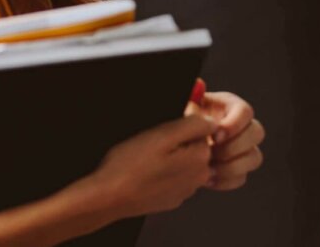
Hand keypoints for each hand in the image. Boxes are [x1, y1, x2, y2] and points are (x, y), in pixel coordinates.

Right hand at [71, 114, 217, 223]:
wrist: (108, 197)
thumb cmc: (130, 165)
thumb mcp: (163, 134)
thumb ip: (193, 124)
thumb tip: (211, 121)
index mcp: (200, 158)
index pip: (202, 129)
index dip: (181, 124)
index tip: (164, 130)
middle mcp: (198, 177)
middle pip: (194, 145)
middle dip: (177, 141)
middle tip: (153, 145)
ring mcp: (185, 190)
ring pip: (183, 161)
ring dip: (171, 156)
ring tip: (148, 159)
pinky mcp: (172, 199)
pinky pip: (173, 176)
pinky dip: (163, 172)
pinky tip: (147, 173)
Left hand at [189, 91, 264, 190]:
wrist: (172, 144)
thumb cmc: (180, 120)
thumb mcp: (183, 107)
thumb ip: (191, 97)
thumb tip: (198, 85)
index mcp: (230, 106)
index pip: (246, 111)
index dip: (234, 125)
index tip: (215, 135)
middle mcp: (240, 126)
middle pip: (257, 133)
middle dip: (235, 146)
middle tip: (213, 153)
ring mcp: (241, 149)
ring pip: (254, 158)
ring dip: (233, 166)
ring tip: (209, 169)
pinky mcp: (236, 169)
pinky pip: (241, 178)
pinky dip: (226, 181)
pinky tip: (207, 179)